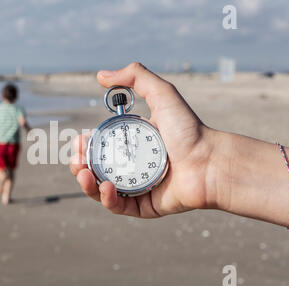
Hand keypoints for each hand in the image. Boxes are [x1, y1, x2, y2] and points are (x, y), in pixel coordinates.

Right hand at [70, 62, 217, 217]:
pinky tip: (104, 186)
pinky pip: (118, 206)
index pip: (98, 146)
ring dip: (86, 183)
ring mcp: (136, 187)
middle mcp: (130, 166)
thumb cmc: (189, 130)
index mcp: (131, 144)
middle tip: (77, 159)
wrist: (210, 162)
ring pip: (100, 190)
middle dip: (79, 165)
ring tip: (84, 174)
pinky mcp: (143, 207)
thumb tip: (101, 75)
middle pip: (94, 169)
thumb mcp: (162, 94)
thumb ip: (135, 77)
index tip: (78, 140)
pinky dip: (106, 198)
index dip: (84, 145)